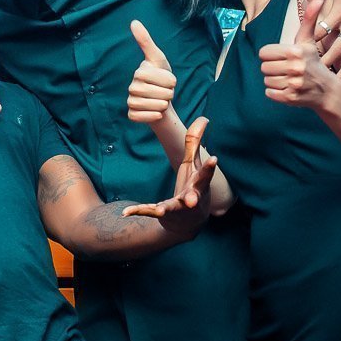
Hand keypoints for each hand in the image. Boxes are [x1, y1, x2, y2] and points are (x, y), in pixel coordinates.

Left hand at [122, 117, 216, 236]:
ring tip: (161, 210)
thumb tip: (204, 118)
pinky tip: (126, 212)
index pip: (205, 174)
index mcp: (198, 183)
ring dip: (167, 209)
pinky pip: (150, 212)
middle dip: (194, 196)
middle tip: (192, 199)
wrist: (188, 222)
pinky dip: (139, 211)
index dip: (209, 167)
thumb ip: (195, 142)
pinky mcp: (163, 214)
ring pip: (172, 208)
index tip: (214, 159)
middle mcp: (192, 197)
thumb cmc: (192, 188)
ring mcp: (177, 208)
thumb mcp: (193, 165)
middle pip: (194, 195)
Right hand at [127, 20, 175, 123]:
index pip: (160, 77)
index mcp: (139, 72)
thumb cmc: (162, 78)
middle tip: (166, 92)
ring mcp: (130, 101)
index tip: (168, 80)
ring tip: (161, 101)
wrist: (163, 101)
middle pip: (159, 92)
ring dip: (163, 105)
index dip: (170, 80)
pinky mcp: (131, 115)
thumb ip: (146, 41)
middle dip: (168, 94)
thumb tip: (133, 22)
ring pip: (154, 105)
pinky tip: (156, 112)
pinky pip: (144, 117)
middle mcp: (131, 87)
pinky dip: (154, 116)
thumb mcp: (158, 59)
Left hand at [259, 0, 337, 108]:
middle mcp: (295, 67)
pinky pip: (269, 93)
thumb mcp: (309, 41)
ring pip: (266, 81)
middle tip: (286, 69)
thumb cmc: (313, 62)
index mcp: (295, 51)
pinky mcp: (290, 98)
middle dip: (273, 68)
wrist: (327, 90)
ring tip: (288, 79)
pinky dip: (276, 93)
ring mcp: (293, 84)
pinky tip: (288, 89)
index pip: (263, 53)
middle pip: (263, 67)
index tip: (283, 58)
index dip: (271, 56)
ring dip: (275, 81)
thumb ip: (309, 19)